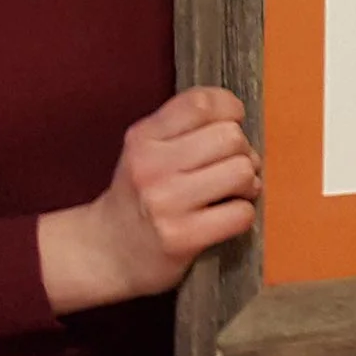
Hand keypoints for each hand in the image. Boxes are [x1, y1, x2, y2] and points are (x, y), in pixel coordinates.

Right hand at [38, 87, 260, 313]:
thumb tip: (237, 116)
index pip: (201, 103)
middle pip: (230, 137)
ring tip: (231, 193)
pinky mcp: (182, 237)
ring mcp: (166, 203)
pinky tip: (224, 218)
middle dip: (242, 153)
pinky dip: (242, 215)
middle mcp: (151, 166)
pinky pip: (241, 213)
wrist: (107, 252)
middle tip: (230, 169)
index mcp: (143, 138)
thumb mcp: (146, 150)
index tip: (231, 124)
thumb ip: (184, 126)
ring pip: (241, 172)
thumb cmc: (139, 197)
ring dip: (248, 184)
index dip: (229, 110)